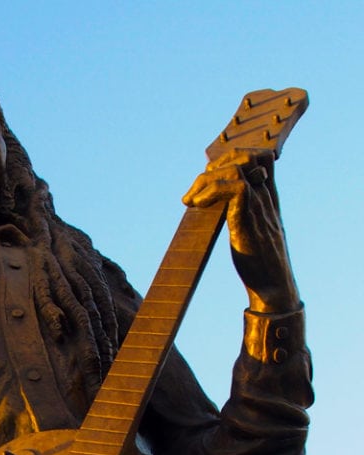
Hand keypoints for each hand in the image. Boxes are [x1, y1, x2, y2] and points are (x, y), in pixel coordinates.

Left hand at [182, 148, 300, 312]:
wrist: (273, 288)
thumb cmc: (262, 266)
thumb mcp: (255, 233)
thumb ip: (246, 216)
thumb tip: (225, 212)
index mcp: (269, 199)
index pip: (261, 158)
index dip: (233, 158)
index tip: (210, 178)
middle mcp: (265, 197)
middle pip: (247, 156)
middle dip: (216, 165)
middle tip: (195, 190)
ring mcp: (259, 206)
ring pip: (237, 167)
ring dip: (206, 178)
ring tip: (191, 199)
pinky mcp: (249, 218)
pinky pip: (235, 187)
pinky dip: (211, 190)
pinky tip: (197, 206)